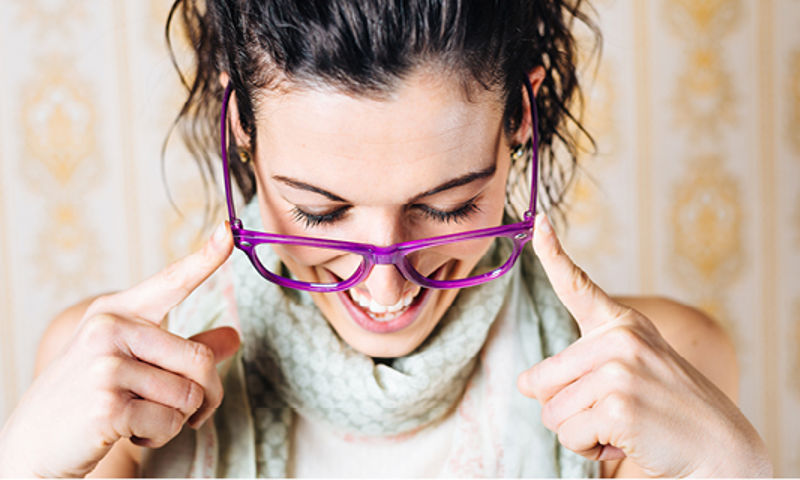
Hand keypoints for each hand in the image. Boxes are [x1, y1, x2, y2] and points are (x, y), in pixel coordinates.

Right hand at [0, 222, 240, 477]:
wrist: (32, 445)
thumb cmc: (88, 399)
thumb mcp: (131, 364)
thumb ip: (183, 350)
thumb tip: (234, 336)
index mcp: (116, 313)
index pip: (171, 282)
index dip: (205, 258)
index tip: (228, 233)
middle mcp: (110, 331)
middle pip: (201, 360)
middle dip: (207, 395)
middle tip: (191, 413)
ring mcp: (107, 367)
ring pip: (189, 396)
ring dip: (177, 420)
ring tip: (142, 419)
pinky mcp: (108, 406)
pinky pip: (169, 423)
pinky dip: (159, 436)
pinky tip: (129, 433)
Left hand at [517, 214, 770, 476]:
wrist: (718, 445)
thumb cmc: (665, 408)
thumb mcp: (630, 369)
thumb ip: (580, 367)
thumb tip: (524, 383)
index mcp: (620, 325)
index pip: (577, 285)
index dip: (552, 253)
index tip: (539, 223)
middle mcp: (618, 339)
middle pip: (540, 380)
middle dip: (561, 408)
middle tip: (605, 413)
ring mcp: (618, 370)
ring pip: (551, 412)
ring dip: (577, 432)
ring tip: (620, 427)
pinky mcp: (617, 405)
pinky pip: (569, 435)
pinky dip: (588, 450)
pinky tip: (623, 442)